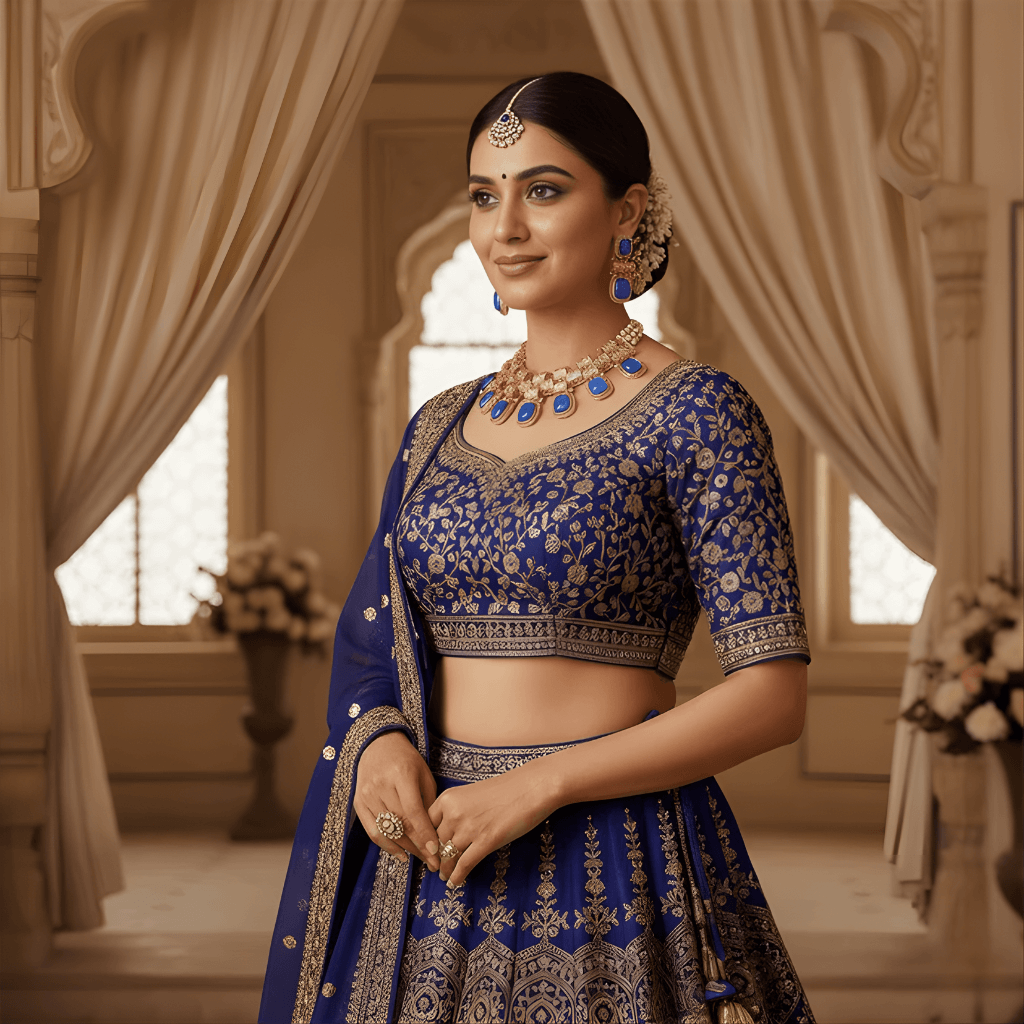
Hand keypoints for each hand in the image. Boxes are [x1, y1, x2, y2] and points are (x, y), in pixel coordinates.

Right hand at [354, 730, 440, 871]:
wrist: (378, 745)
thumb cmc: (406, 760)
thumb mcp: (423, 774)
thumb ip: (428, 801)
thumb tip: (435, 832)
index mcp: (401, 774)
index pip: (413, 811)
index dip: (424, 833)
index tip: (435, 851)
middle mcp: (381, 785)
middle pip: (400, 823)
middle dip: (419, 846)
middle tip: (434, 861)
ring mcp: (367, 795)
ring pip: (387, 830)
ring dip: (406, 848)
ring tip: (421, 858)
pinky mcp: (358, 803)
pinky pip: (373, 831)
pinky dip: (387, 846)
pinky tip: (402, 854)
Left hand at [428, 762, 559, 886]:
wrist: (532, 786)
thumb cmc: (506, 789)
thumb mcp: (472, 795)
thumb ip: (457, 810)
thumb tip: (448, 832)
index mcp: (448, 798)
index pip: (426, 824)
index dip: (426, 841)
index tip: (428, 851)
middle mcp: (454, 812)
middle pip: (436, 842)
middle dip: (436, 857)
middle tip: (436, 866)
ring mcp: (469, 828)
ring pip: (448, 856)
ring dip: (446, 869)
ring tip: (445, 876)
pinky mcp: (486, 841)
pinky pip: (465, 864)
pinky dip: (458, 876)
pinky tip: (456, 883)